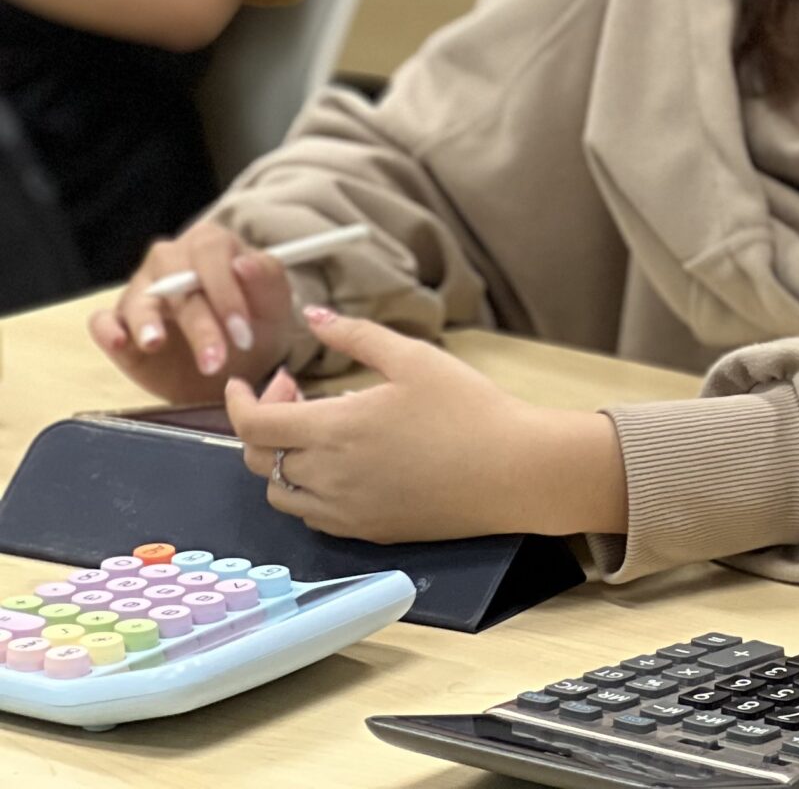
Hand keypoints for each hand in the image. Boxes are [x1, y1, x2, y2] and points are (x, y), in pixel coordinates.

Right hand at [90, 222, 297, 399]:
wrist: (240, 362)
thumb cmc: (258, 321)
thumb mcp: (275, 303)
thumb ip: (265, 279)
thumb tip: (244, 263)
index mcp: (210, 244)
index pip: (211, 252)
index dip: (227, 292)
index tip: (243, 332)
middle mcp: (170, 259)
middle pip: (175, 281)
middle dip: (198, 323)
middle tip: (215, 360)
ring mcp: (141, 289)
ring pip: (138, 299)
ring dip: (147, 324)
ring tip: (156, 343)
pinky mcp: (119, 322)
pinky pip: (102, 319)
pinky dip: (107, 329)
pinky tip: (119, 342)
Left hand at [226, 307, 627, 541]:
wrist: (513, 470)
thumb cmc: (469, 408)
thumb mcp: (415, 358)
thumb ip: (356, 335)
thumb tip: (311, 316)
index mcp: (335, 430)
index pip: (253, 425)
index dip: (237, 402)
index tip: (244, 383)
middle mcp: (328, 477)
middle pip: (258, 459)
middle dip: (263, 422)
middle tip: (297, 392)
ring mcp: (345, 511)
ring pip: (279, 492)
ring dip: (280, 460)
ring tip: (317, 431)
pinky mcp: (367, 532)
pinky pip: (312, 515)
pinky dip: (306, 489)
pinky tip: (340, 465)